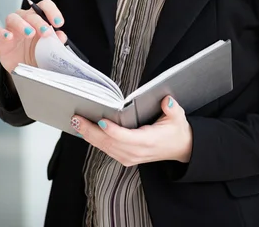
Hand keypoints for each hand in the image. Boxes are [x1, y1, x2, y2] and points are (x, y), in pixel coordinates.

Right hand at [0, 0, 67, 73]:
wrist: (25, 68)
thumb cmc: (39, 53)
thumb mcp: (50, 48)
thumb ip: (56, 41)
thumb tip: (61, 36)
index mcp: (39, 18)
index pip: (45, 6)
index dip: (52, 11)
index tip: (59, 23)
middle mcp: (25, 19)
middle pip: (31, 13)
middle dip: (39, 22)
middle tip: (46, 32)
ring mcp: (12, 28)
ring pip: (13, 18)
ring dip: (22, 24)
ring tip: (30, 33)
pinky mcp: (1, 39)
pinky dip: (3, 33)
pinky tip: (9, 37)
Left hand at [72, 96, 192, 165]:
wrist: (180, 148)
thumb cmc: (176, 131)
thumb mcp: (178, 117)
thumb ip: (172, 108)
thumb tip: (166, 101)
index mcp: (147, 141)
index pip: (125, 137)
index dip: (112, 130)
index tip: (101, 121)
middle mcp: (136, 152)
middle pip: (109, 143)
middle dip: (90, 131)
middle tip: (77, 119)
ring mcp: (129, 157)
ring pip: (104, 148)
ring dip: (89, 136)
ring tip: (77, 123)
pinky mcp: (126, 158)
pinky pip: (107, 150)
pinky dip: (95, 141)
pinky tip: (86, 132)